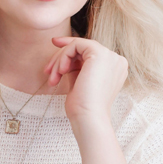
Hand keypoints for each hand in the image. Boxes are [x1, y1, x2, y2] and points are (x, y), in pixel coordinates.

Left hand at [44, 36, 128, 163]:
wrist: (89, 118)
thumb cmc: (83, 108)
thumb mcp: (80, 82)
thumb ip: (77, 67)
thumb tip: (63, 56)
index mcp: (114, 69)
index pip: (90, 54)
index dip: (70, 50)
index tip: (55, 46)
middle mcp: (116, 60)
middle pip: (83, 49)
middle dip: (61, 57)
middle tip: (47, 71)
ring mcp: (110, 56)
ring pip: (78, 46)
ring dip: (60, 60)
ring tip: (53, 78)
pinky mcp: (100, 53)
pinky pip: (76, 45)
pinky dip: (63, 56)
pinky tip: (60, 72)